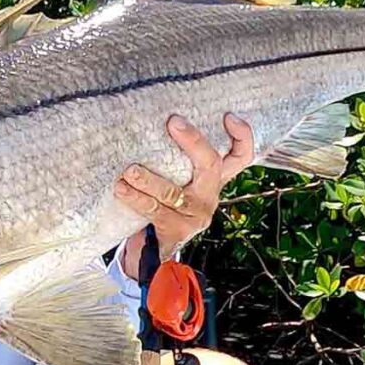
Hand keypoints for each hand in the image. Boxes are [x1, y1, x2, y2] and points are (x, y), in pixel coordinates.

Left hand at [114, 113, 254, 277]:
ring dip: (149, 180)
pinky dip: (136, 198)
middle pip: (211, 166)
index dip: (242, 136)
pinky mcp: (175, 230)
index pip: (241, 156)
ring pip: (173, 193)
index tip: (228, 116)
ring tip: (130, 171)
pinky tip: (122, 189)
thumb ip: (176, 155)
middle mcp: (209, 195)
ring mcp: (194, 215)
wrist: (156, 249)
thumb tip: (153, 114)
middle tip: (174, 123)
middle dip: (193, 142)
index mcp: (215, 178)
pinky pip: (154, 211)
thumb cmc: (164, 201)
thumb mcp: (178, 177)